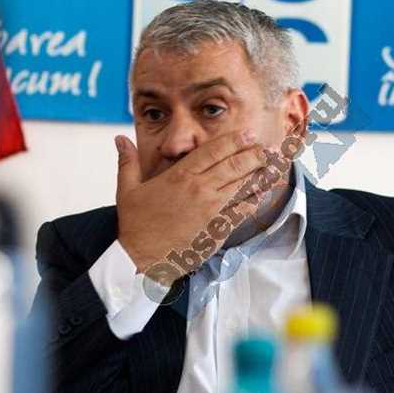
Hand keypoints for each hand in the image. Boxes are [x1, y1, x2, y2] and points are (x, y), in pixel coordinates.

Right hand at [114, 130, 267, 284]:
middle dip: (254, 153)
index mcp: (180, 176)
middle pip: (235, 164)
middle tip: (268, 147)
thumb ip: (127, 161)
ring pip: (243, 185)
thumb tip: (119, 139)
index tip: (248, 134)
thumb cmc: (135, 224)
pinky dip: (255, 200)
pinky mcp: (217, 228)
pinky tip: (264, 193)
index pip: (213, 151)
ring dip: (260, 173)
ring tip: (274, 164)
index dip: (234, 140)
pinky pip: (242, 210)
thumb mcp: (127, 189)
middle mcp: (200, 189)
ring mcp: (211, 209)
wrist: (141, 258)